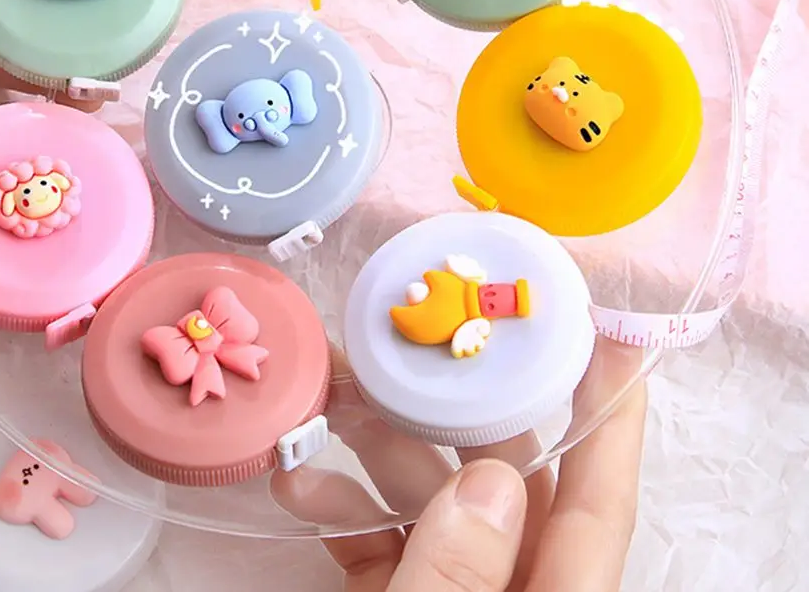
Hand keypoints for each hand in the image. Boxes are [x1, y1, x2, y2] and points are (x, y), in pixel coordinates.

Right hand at [273, 337, 645, 590]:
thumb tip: (491, 480)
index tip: (608, 341)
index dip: (609, 423)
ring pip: (433, 511)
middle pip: (501, 490)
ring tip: (318, 415)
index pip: (598, 511)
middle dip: (445, 418)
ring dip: (376, 461)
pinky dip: (344, 516)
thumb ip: (460, 584)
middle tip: (395, 356)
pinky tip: (298, 490)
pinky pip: (385, 550)